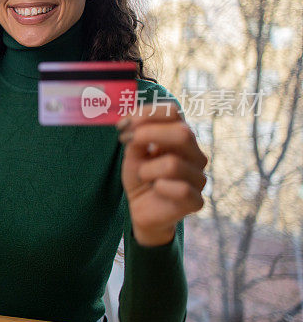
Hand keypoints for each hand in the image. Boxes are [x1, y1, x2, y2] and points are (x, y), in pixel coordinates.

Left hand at [118, 103, 207, 246]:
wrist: (142, 209)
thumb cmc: (140, 176)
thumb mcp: (133, 153)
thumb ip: (137, 137)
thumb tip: (136, 126)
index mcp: (181, 137)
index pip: (173, 112)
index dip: (146, 114)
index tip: (122, 124)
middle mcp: (195, 154)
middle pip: (183, 133)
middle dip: (148, 134)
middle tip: (126, 140)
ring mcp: (199, 177)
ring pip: (173, 164)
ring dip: (146, 169)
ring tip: (142, 175)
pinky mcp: (197, 200)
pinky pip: (180, 189)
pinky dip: (160, 188)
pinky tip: (156, 190)